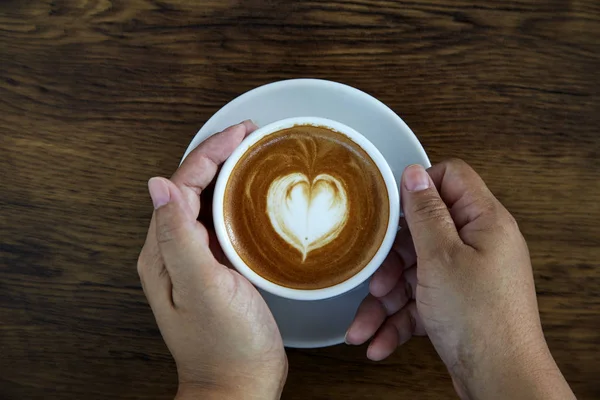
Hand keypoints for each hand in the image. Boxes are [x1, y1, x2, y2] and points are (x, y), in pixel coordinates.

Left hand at [138, 121, 286, 399]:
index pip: (181, 184)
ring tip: (252, 152)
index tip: (241, 133)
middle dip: (218, 154)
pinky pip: (222, 222)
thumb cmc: (225, 345)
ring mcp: (196, 259)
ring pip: (207, 201)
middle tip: (250, 134)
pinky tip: (254, 195)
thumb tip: (157, 184)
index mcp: (164, 251)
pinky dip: (237, 199)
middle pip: (191, 187)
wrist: (238, 386)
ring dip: (227, 172)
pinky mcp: (217, 268)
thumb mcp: (202, 288)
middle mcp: (174, 251)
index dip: (210, 152)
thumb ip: (178, 237)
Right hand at [346, 159, 573, 398]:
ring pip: (414, 273)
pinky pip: (418, 302)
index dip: (419, 187)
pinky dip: (397, 321)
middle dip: (390, 262)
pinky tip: (378, 342)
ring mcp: (465, 277)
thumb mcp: (441, 257)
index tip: (389, 208)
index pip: (452, 178)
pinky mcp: (454, 304)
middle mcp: (477, 245)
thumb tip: (414, 173)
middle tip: (375, 280)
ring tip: (365, 326)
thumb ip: (425, 212)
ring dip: (385, 302)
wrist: (499, 380)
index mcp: (483, 222)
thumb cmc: (479, 319)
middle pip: (422, 233)